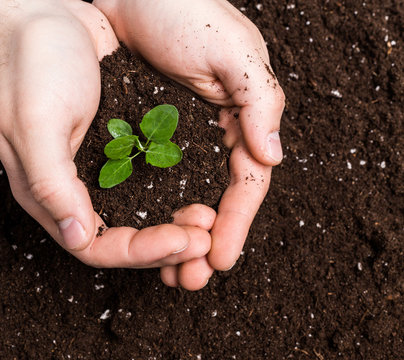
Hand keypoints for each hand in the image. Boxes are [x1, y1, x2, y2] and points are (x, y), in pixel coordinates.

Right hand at [0, 0, 213, 268]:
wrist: (47, 17)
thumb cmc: (33, 66)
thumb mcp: (35, 125)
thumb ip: (52, 184)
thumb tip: (79, 238)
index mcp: (47, 192)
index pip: (96, 246)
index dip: (140, 253)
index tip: (183, 240)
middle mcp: (72, 188)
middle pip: (122, 238)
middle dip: (166, 243)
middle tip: (207, 234)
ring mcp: (96, 168)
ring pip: (139, 214)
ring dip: (174, 222)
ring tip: (210, 217)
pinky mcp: (117, 146)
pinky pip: (147, 181)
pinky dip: (173, 192)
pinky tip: (201, 188)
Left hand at [94, 0, 284, 277]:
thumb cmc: (183, 9)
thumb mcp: (230, 50)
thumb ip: (257, 100)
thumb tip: (272, 155)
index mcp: (243, 115)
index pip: (247, 182)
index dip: (236, 223)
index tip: (219, 259)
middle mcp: (216, 130)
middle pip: (218, 198)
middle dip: (208, 240)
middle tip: (189, 279)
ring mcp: (182, 134)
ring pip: (188, 195)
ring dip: (181, 233)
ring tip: (168, 270)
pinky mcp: (151, 131)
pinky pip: (159, 181)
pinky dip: (156, 208)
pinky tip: (146, 229)